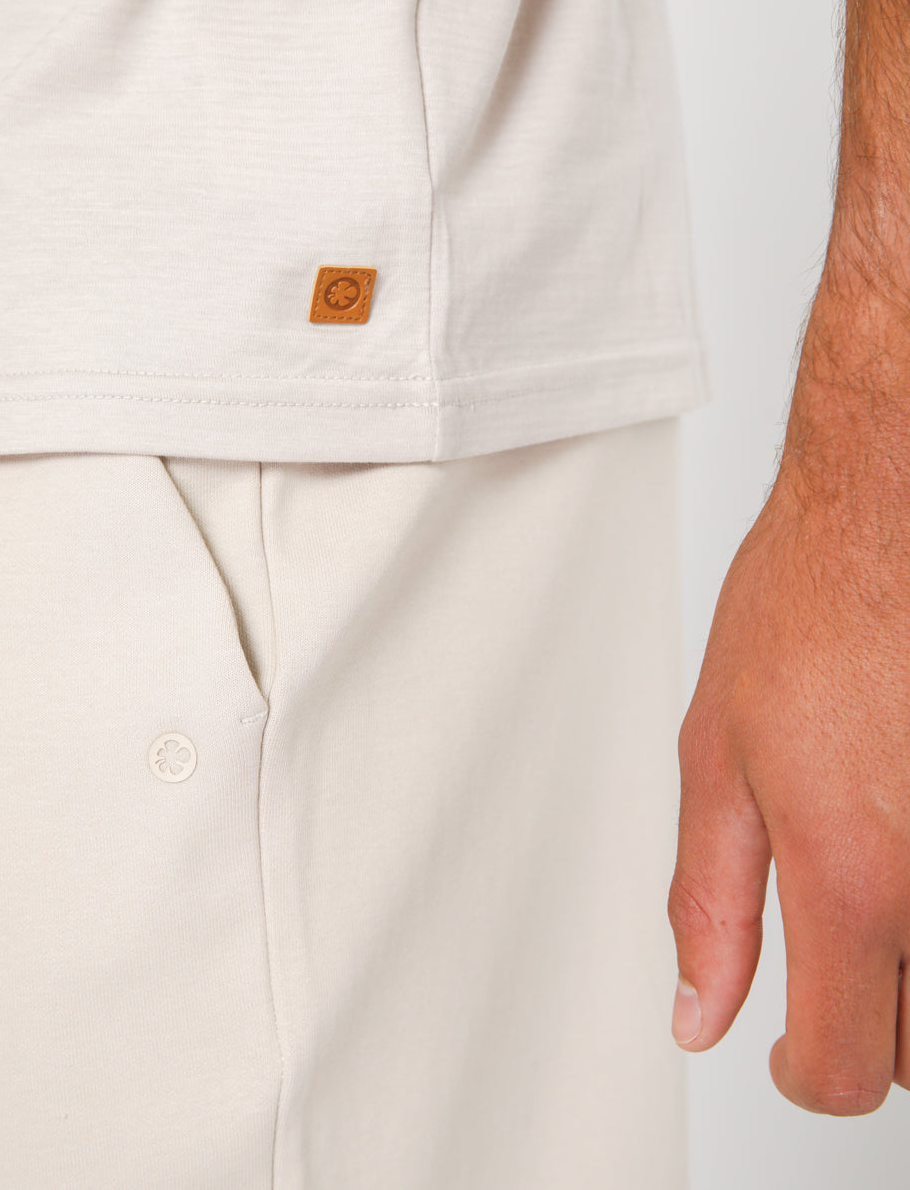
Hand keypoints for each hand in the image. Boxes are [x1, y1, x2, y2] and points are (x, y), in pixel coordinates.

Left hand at [668, 329, 909, 1113]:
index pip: (847, 1072)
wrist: (890, 514)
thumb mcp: (716, 757)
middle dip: (864, 1016)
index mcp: (853, 878)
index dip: (803, 1075)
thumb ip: (708, 902)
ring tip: (876, 857)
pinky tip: (906, 814)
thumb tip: (700, 1008)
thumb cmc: (809, 605)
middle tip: (831, 929)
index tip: (788, 1050)